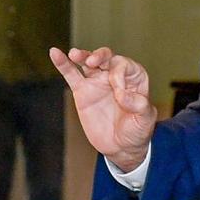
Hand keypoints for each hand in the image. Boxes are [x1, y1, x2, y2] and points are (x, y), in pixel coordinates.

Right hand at [50, 46, 156, 171]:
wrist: (120, 147)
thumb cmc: (137, 131)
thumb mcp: (145, 120)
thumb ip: (139, 105)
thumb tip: (122, 95)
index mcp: (134, 78)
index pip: (126, 66)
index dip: (120, 76)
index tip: (119, 96)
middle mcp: (115, 75)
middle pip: (107, 58)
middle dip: (101, 56)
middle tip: (94, 61)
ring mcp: (97, 81)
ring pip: (88, 62)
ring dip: (82, 55)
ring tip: (74, 54)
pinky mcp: (82, 91)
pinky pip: (71, 74)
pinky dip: (62, 63)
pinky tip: (54, 53)